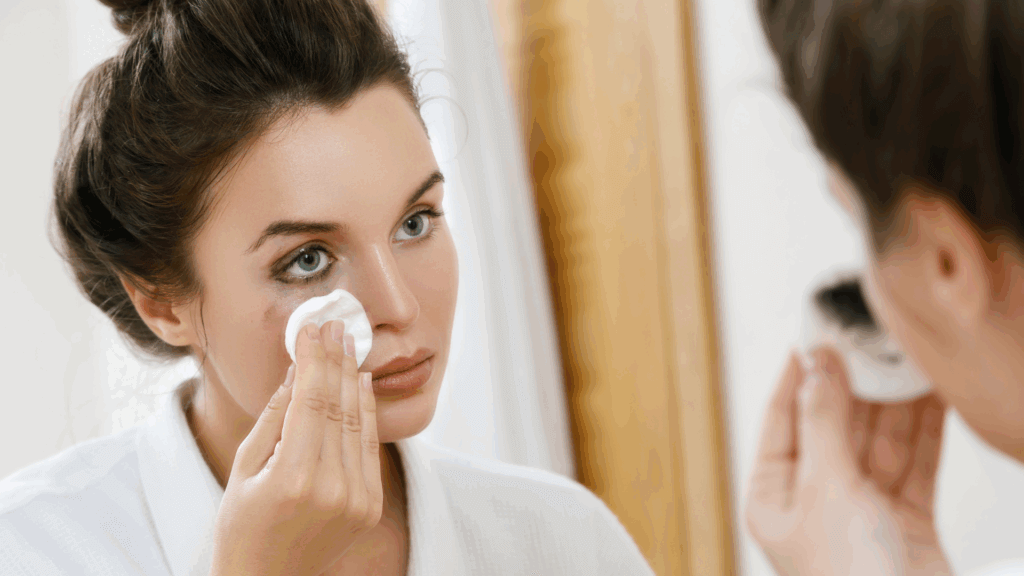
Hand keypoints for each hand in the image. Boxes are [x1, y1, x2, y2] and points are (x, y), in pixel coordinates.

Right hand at [210, 320, 381, 575]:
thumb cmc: (241, 527)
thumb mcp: (243, 470)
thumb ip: (273, 418)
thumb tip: (295, 369)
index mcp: (294, 478)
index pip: (310, 401)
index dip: (314, 359)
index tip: (313, 327)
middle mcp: (333, 487)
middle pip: (338, 405)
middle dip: (336, 360)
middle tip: (336, 324)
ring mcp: (357, 498)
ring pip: (357, 422)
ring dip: (353, 379)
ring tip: (348, 344)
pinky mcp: (370, 504)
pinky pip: (369, 446)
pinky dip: (366, 412)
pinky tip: (360, 383)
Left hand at [745, 347, 952, 575]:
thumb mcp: (826, 491)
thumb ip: (825, 423)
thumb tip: (818, 366)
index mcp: (773, 495)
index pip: (781, 418)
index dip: (798, 374)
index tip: (815, 333)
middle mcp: (814, 499)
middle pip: (834, 424)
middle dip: (856, 382)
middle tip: (872, 336)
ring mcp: (861, 510)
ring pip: (878, 441)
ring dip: (895, 401)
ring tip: (909, 355)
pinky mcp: (905, 521)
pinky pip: (914, 464)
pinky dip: (925, 431)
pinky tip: (934, 394)